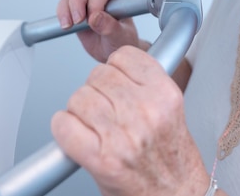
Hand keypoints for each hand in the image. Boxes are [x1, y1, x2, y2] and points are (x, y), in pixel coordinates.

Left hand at [51, 46, 209, 195]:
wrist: (176, 195)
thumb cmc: (171, 159)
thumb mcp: (170, 110)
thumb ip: (146, 84)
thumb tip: (115, 65)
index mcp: (164, 95)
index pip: (124, 56)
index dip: (114, 67)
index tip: (115, 79)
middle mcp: (145, 112)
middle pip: (98, 75)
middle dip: (95, 90)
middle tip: (104, 108)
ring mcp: (121, 135)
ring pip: (79, 98)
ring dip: (79, 110)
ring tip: (94, 125)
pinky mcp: (100, 159)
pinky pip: (64, 125)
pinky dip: (63, 128)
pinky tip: (76, 135)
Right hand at [56, 0, 143, 61]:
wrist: (112, 50)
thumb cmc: (121, 40)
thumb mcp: (120, 36)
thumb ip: (110, 27)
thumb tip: (96, 17)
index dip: (96, 0)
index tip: (92, 17)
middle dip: (78, 3)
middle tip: (79, 21)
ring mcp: (86, 0)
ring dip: (67, 8)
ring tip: (70, 25)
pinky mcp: (75, 9)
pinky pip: (64, 4)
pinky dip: (62, 14)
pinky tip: (66, 25)